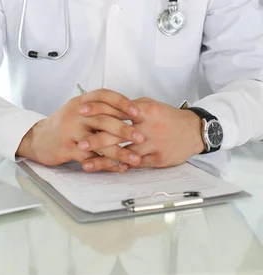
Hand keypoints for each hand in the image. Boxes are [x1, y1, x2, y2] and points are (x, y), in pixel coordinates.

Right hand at [16, 89, 143, 170]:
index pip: (104, 96)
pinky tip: (119, 167)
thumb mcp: (78, 109)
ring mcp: (70, 130)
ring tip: (135, 158)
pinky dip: (107, 164)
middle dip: (125, 129)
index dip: (121, 102)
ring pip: (99, 141)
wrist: (38, 138)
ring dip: (119, 151)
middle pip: (104, 118)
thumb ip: (99, 108)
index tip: (136, 111)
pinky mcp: (67, 148)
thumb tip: (128, 109)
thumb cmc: (64, 124)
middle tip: (141, 137)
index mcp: (81, 101)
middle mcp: (76, 113)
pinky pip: (91, 157)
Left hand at [77, 96, 203, 170]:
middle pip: (118, 134)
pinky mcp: (157, 159)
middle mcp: (147, 127)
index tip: (81, 112)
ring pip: (125, 154)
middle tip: (80, 144)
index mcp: (143, 111)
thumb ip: (129, 106)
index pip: (116, 109)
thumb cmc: (168, 116)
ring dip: (104, 160)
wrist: (193, 130)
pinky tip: (107, 170)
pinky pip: (136, 164)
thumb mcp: (150, 104)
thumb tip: (108, 105)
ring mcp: (152, 145)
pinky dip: (121, 167)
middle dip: (97, 140)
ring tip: (87, 164)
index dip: (98, 110)